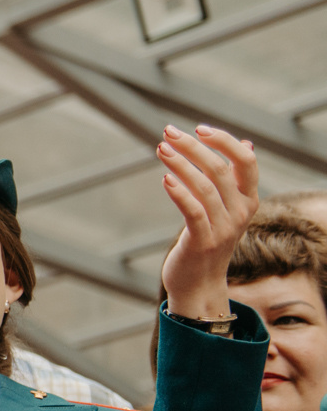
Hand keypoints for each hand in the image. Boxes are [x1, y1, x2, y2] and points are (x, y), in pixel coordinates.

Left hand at [155, 125, 258, 323]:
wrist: (199, 283)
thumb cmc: (208, 239)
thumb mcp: (227, 208)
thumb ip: (235, 179)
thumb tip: (247, 143)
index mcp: (249, 200)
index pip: (247, 162)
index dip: (225, 141)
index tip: (199, 128)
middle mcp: (241, 213)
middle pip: (220, 170)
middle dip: (193, 147)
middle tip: (168, 132)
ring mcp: (224, 229)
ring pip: (204, 188)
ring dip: (180, 165)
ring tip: (161, 149)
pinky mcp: (203, 242)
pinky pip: (193, 212)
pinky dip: (180, 193)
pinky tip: (165, 179)